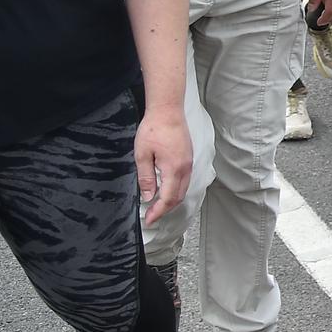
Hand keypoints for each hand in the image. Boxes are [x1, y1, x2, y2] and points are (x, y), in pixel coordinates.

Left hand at [134, 111, 191, 226]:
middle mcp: (185, 168)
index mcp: (174, 169)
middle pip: (179, 197)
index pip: (168, 198)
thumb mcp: (142, 155)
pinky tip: (165, 189)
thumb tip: (149, 196)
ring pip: (183, 189)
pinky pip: (184, 180)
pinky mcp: (188, 158)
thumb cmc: (154, 129)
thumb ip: (146, 178)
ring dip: (171, 200)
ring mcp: (189, 163)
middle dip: (165, 209)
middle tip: (151, 216)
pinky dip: (176, 190)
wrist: (168, 110)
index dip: (159, 212)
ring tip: (157, 205)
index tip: (149, 220)